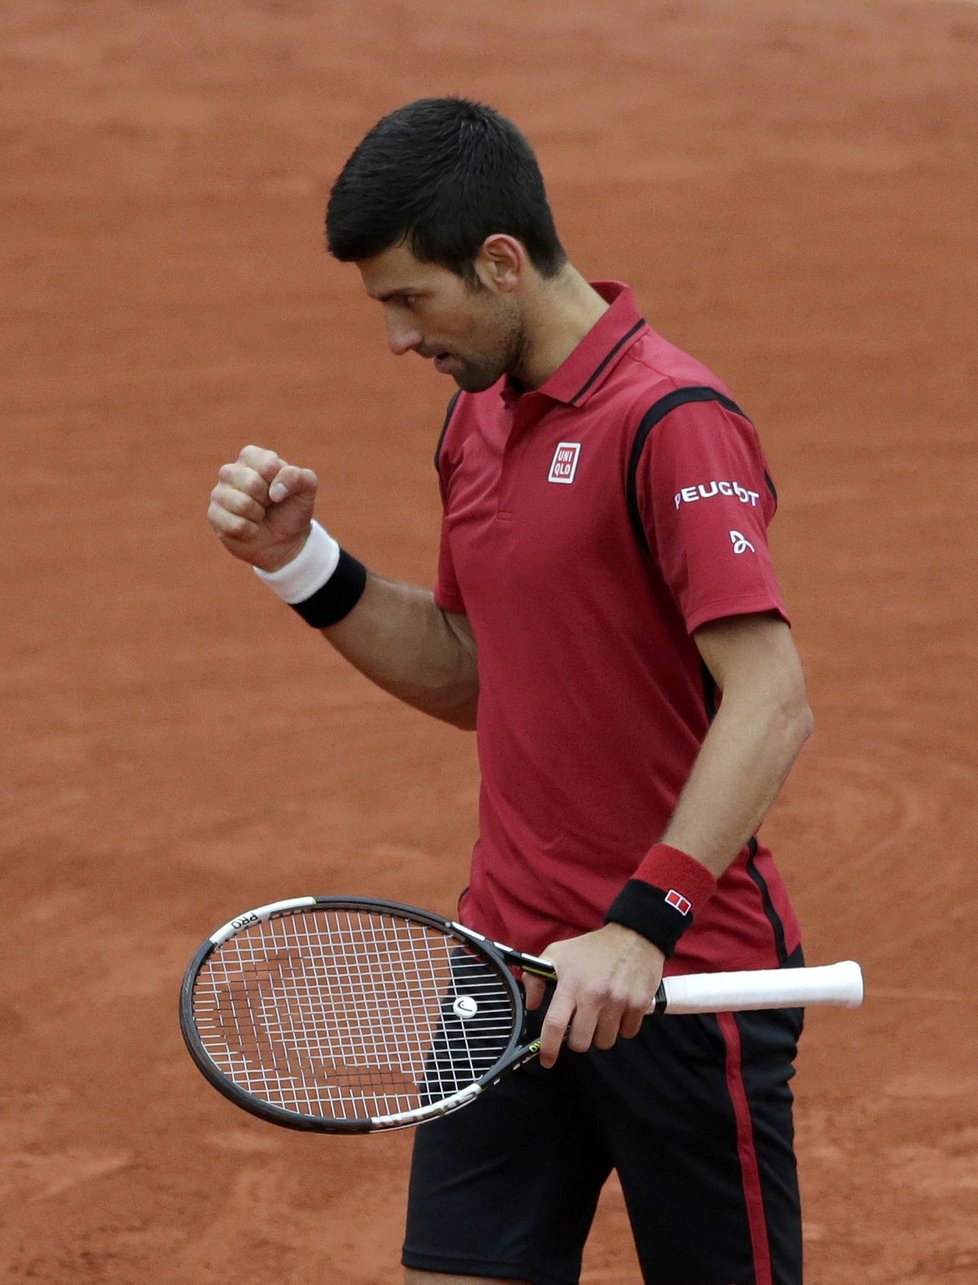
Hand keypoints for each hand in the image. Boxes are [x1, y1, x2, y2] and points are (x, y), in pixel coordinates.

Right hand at [208, 445, 318, 571]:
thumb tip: (275, 491)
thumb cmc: (292, 509)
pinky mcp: (214, 515)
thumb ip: (299, 477)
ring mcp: (219, 493)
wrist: (285, 541)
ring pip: (241, 504)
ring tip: (259, 515)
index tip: (280, 489)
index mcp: (252, 457)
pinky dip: (250, 531)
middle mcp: (231, 471)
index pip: (266, 464)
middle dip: (267, 500)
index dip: (279, 481)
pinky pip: (234, 524)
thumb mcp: (307, 490)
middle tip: (268, 504)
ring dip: (258, 515)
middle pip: (251, 483)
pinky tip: (250, 529)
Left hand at [523, 924, 664, 1067]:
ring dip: (601, 1034)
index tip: (547, 1060)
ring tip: (601, 1015)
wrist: (634, 935)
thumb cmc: (592, 948)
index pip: (555, 1024)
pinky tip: (619, 1010)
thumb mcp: (557, 953)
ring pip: (604, 1042)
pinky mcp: (639, 1005)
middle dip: (578, 1039)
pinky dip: (622, 1028)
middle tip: (581, 1025)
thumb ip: (537, 977)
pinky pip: (627, 1033)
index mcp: (571, 984)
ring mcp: (618, 1001)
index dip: (548, 1047)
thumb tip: (532, 1005)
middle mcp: (594, 995)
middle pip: (581, 1042)